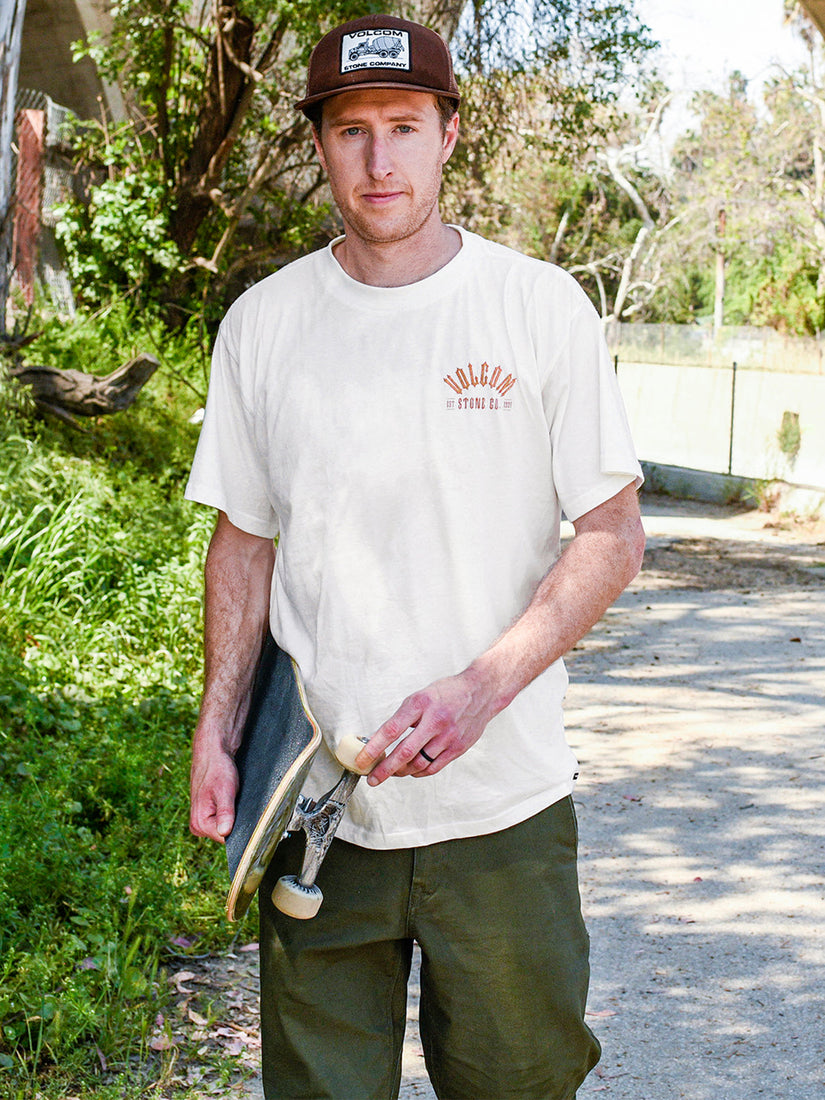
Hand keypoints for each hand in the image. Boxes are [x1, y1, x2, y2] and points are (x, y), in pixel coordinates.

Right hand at [189, 745, 238, 841]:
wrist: (212, 754)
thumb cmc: (218, 769)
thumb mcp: (225, 790)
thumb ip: (226, 812)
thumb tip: (225, 832)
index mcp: (199, 823)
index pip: (226, 840)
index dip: (239, 829)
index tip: (245, 815)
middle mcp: (197, 826)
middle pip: (225, 835)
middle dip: (236, 822)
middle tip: (238, 802)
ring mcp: (201, 821)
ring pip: (226, 827)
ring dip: (233, 816)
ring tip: (234, 799)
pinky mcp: (207, 815)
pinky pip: (223, 820)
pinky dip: (231, 812)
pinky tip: (232, 800)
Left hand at [355, 667, 500, 785]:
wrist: (481, 691)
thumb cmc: (448, 693)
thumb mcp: (421, 696)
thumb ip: (404, 717)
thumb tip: (381, 739)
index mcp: (420, 704)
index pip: (392, 730)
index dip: (373, 747)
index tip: (361, 759)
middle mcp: (434, 721)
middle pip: (404, 752)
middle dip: (384, 769)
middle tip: (372, 778)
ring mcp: (448, 736)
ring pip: (418, 764)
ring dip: (400, 772)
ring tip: (391, 772)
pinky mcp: (458, 748)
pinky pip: (433, 768)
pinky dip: (418, 772)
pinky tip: (410, 771)